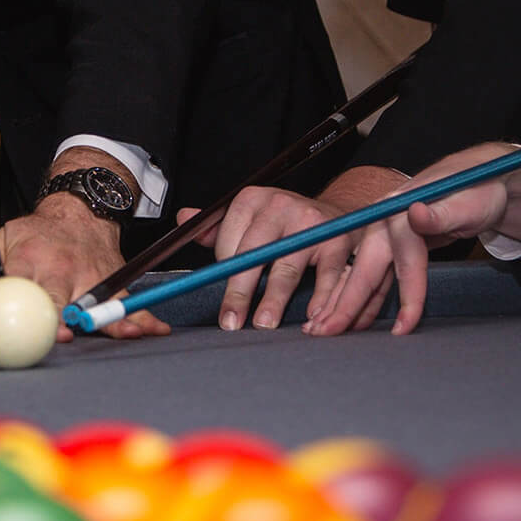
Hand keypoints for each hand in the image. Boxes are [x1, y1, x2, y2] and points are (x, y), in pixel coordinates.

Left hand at [0, 193, 169, 340]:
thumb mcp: (7, 236)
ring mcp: (92, 277)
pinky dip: (145, 317)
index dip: (29, 304)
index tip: (34, 321)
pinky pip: (130, 303)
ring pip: (102, 303)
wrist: (80, 211)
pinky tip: (156, 329)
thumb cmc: (39, 234)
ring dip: (113, 320)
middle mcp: (64, 269)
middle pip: (64, 299)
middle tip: (68, 336)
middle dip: (66, 319)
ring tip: (126, 333)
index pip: (27, 284)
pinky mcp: (114, 283)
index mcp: (32, 259)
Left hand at [187, 165, 408, 332]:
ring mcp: (310, 222)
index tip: (224, 290)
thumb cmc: (286, 222)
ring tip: (265, 322)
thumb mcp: (250, 216)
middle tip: (232, 321)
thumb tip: (183, 218)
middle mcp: (280, 205)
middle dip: (241, 291)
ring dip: (274, 299)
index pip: (229, 239)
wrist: (337, 213)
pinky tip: (311, 316)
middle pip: (254, 253)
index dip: (226, 269)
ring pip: (286, 267)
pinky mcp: (337, 240)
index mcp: (253, 198)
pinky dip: (319, 298)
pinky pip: (326, 275)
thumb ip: (216, 225)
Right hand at [334, 143, 520, 338]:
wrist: (486, 178)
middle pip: (365, 266)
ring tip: (327, 330)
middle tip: (323, 331)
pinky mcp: (394, 243)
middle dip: (345, 302)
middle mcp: (385, 220)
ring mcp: (387, 231)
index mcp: (400, 209)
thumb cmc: (479, 189)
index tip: (405, 327)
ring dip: (348, 303)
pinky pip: (378, 274)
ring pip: (365, 273)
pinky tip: (356, 316)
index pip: (402, 258)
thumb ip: (439, 213)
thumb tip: (415, 213)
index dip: (406, 294)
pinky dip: (366, 296)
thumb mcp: (467, 201)